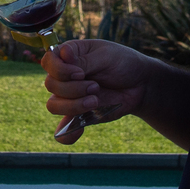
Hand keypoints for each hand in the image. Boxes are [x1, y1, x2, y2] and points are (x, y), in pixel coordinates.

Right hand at [42, 39, 158, 144]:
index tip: (80, 73)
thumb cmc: (123, 63)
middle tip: (96, 86)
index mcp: (69, 56)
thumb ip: (84, 60)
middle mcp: (65, 76)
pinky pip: (63, 129)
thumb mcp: (106, 56)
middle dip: (72, 88)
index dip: (59, 70)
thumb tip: (63, 54)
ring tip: (95, 101)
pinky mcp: (78, 114)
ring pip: (53, 105)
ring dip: (72, 106)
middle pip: (50, 84)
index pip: (48, 61)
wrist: (141, 84)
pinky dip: (66, 134)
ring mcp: (70, 96)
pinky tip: (80, 130)